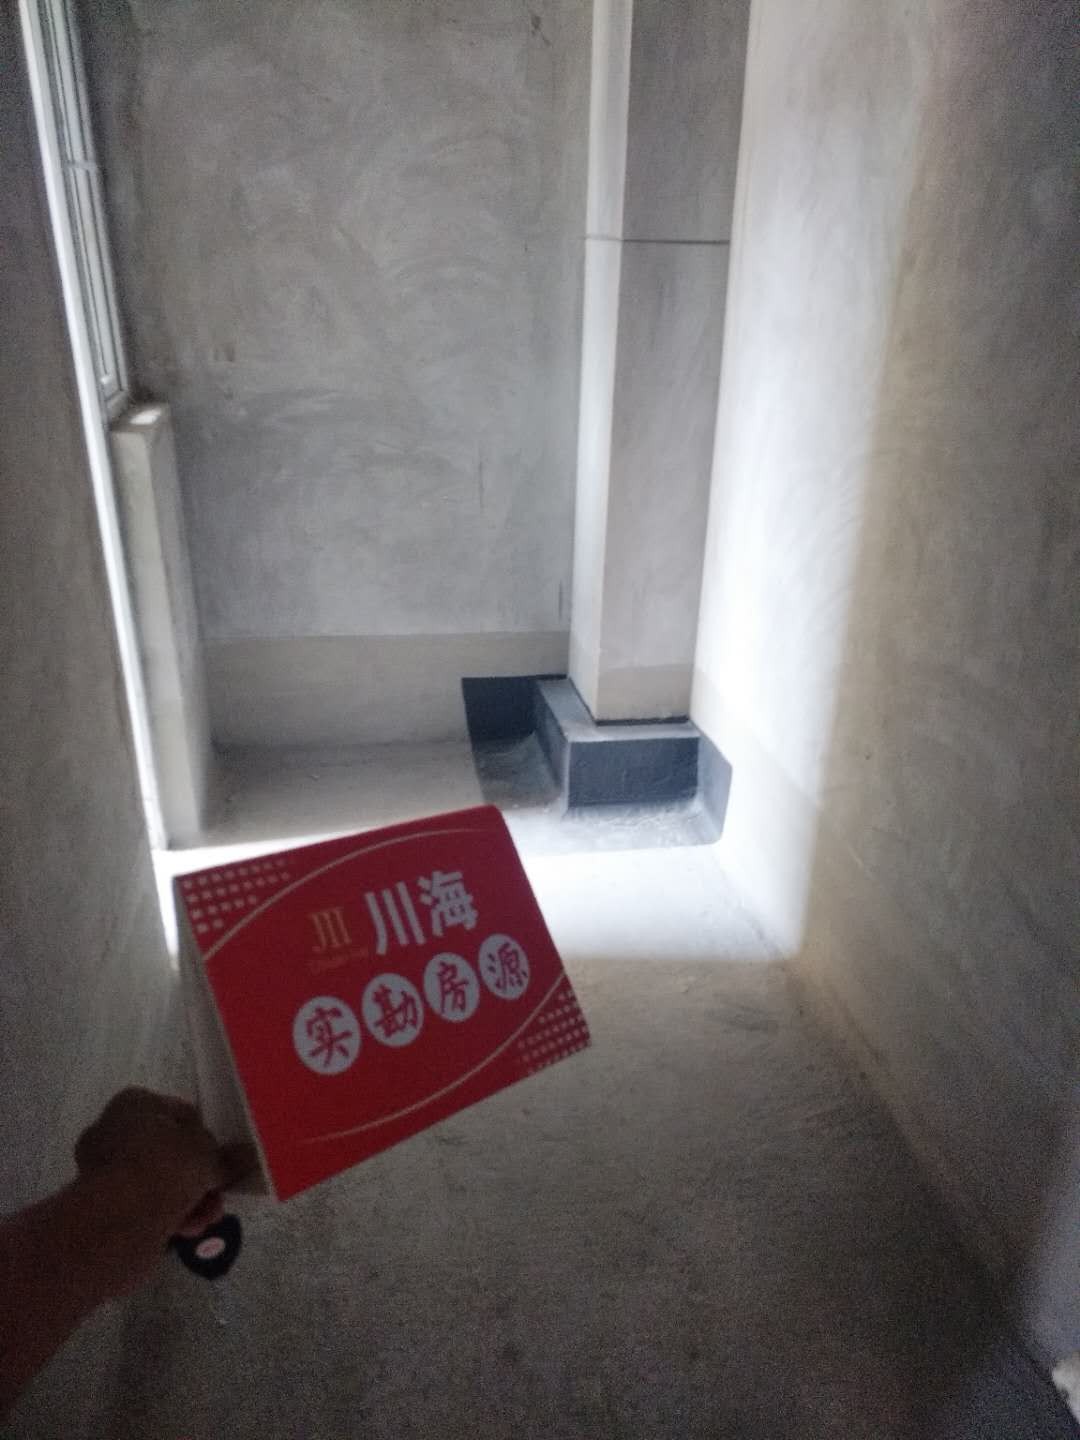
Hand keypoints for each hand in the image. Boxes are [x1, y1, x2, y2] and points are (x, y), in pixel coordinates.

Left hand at [71, 1088, 255, 1295]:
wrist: (123, 1215)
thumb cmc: (167, 1164)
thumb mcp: (209, 1155)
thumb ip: (228, 1156)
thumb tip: (248, 1154)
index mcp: (133, 1104)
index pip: (177, 1113)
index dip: (203, 1135)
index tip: (219, 1157)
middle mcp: (111, 1131)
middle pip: (167, 1152)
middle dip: (196, 1176)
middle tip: (218, 1194)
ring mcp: (102, 1170)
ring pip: (156, 1182)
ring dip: (187, 1199)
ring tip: (209, 1217)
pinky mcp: (100, 1206)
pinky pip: (143, 1205)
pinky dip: (167, 1215)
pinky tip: (189, 1229)